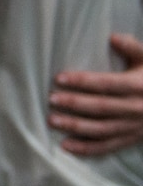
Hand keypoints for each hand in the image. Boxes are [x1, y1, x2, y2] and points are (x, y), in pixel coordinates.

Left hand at [50, 34, 142, 155]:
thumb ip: (133, 47)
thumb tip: (112, 37)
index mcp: (139, 86)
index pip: (108, 84)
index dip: (83, 81)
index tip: (59, 78)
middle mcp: (137, 108)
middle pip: (102, 107)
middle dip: (75, 104)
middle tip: (51, 99)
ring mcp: (134, 127)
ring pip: (102, 129)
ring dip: (76, 126)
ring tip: (52, 120)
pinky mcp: (131, 139)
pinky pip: (108, 147)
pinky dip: (87, 148)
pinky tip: (67, 145)